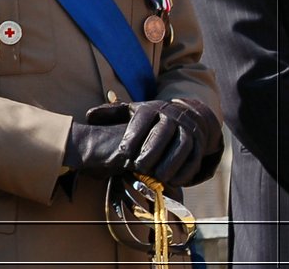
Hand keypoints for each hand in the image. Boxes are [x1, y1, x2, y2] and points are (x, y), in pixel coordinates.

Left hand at [67, 98, 223, 186]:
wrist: (186, 115)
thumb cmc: (150, 118)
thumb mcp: (131, 111)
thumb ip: (111, 113)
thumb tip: (89, 116)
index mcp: (152, 108)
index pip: (143, 119)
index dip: (133, 136)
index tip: (123, 153)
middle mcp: (171, 117)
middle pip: (163, 133)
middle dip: (151, 151)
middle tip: (139, 167)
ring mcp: (188, 129)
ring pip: (182, 146)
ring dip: (170, 163)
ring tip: (157, 177)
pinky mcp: (199, 144)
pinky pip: (195, 158)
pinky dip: (186, 171)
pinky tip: (174, 181)